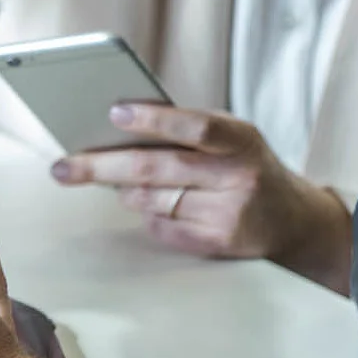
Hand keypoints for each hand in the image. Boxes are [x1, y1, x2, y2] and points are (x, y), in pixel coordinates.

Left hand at [49, 105, 352, 292]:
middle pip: (158, 169)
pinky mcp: (219, 245)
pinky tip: (151, 206)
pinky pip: (162, 228)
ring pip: (153, 201)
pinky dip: (147, 215)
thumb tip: (117, 123)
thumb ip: (188, 129)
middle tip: (63, 167)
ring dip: (124, 190)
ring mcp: (230, 214)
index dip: (154, 120)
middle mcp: (240, 176)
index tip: (113, 112)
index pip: (195, 125)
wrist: (294, 221)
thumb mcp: (233, 138)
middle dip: (102, 166)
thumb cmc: (246, 166)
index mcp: (242, 138)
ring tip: (110, 180)